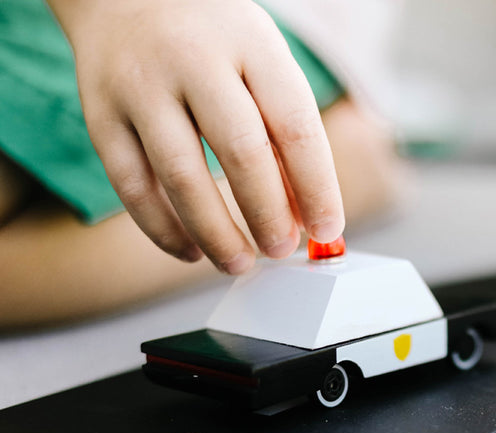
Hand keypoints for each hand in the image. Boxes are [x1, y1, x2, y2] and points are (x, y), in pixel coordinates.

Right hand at [47, 0, 343, 272]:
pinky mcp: (101, 113)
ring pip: (181, 176)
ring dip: (215, 233)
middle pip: (241, 153)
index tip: (327, 229)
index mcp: (252, 44)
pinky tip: (190, 251)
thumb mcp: (261, 60)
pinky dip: (162, 229)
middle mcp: (195, 60)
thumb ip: (283, 129)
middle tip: (282, 249)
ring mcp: (142, 85)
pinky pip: (132, 186)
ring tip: (239, 262)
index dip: (317, 187)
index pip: (296, 126)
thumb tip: (304, 212)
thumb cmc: (214, 39)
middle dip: (268, 214)